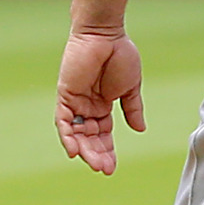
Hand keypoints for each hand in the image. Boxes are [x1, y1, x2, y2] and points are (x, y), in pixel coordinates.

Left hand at [57, 30, 146, 173]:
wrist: (106, 34)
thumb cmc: (120, 55)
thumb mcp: (130, 88)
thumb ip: (132, 109)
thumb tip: (140, 130)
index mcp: (102, 106)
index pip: (103, 135)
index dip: (107, 151)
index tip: (112, 168)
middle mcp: (86, 107)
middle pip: (89, 138)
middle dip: (96, 154)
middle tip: (103, 170)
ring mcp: (75, 102)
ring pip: (76, 134)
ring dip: (84, 150)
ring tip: (94, 164)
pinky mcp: (65, 95)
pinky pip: (63, 121)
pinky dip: (67, 136)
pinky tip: (74, 152)